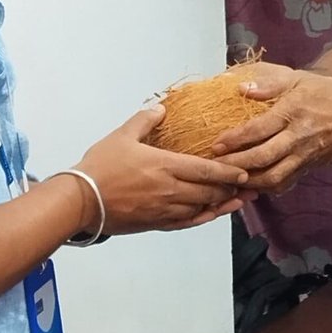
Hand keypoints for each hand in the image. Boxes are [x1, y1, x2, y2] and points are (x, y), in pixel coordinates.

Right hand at [75, 107, 247, 234]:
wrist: (81, 200)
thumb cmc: (100, 167)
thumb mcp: (122, 136)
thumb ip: (144, 121)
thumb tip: (161, 109)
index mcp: (165, 165)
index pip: (206, 170)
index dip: (229, 172)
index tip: (245, 171)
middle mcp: (171, 190)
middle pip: (210, 191)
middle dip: (231, 188)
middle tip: (249, 185)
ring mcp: (165, 209)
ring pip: (202, 208)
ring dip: (223, 204)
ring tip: (240, 201)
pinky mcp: (156, 223)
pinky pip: (187, 223)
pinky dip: (204, 218)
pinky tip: (213, 215)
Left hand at [210, 64, 331, 192]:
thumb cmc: (330, 95)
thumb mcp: (300, 79)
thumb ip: (269, 84)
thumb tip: (241, 88)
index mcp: (292, 112)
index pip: (257, 129)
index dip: (234, 140)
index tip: (215, 145)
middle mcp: (297, 136)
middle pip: (261, 157)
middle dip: (235, 165)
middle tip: (215, 167)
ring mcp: (304, 155)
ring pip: (273, 176)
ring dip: (249, 181)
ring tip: (230, 179)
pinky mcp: (309, 166)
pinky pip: (286, 182)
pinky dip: (267, 187)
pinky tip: (253, 185)